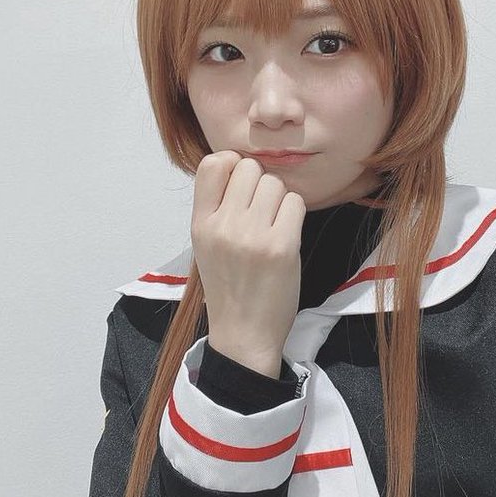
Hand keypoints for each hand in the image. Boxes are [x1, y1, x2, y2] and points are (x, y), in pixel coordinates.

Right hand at [191, 151, 305, 377]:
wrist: (243, 333)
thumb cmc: (229, 287)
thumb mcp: (206, 244)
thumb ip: (216, 207)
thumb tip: (238, 164)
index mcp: (200, 224)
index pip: (213, 163)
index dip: (232, 164)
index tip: (240, 184)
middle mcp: (223, 226)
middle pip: (249, 168)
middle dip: (260, 183)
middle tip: (261, 210)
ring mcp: (253, 235)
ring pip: (275, 183)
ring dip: (279, 200)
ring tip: (273, 226)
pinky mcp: (281, 246)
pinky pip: (295, 203)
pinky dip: (294, 215)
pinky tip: (285, 235)